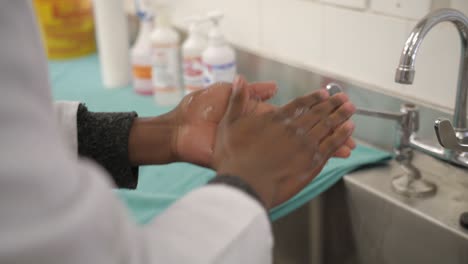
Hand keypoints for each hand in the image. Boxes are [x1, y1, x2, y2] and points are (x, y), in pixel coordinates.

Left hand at [128, 77, 354, 165]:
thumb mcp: (226, 94)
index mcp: (261, 118)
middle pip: (305, 130)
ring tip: (349, 142)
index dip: (317, 111)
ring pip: (300, 146)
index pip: (297, 114)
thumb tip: (274, 87)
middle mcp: (266, 133)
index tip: (337, 107)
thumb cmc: (201, 111)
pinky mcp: (254, 162)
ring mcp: (262, 148)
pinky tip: (325, 157)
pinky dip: (306, 159)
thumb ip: (250, 92)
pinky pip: (286, 161)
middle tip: (351, 122)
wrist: (182, 131)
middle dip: (330, 126)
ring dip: (326, 143)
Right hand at [213, 76, 355, 207]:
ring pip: (328, 125)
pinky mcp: (312, 162)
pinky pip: (332, 144)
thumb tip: (240, 79)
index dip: (313, 98)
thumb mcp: (229, 124)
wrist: (244, 184)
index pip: (300, 104)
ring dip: (341, 115)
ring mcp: (305, 145)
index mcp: (276, 118)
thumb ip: (237, 100)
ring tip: (350, 108)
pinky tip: (350, 130)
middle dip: (333, 104)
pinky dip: (342, 135)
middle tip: (344, 98)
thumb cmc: (233, 157)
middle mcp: (293, 128)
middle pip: (318, 112)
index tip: (323, 94)